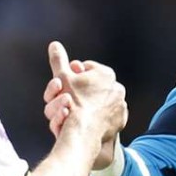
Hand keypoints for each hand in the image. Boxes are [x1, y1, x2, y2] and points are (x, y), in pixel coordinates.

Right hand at [44, 42, 126, 167]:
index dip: (71, 75)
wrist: (83, 131)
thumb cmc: (72, 102)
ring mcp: (120, 105)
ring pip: (99, 102)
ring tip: (74, 111)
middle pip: (92, 86)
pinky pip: (106, 117)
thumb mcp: (62, 77)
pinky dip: (97, 117)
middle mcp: (117, 87)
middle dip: (80, 90)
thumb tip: (54, 44)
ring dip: (88, 104)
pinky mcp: (120, 121)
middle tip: (68, 97)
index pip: (85, 69)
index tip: (64, 83)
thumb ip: (58, 60)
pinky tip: (85, 120)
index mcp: (105, 73)